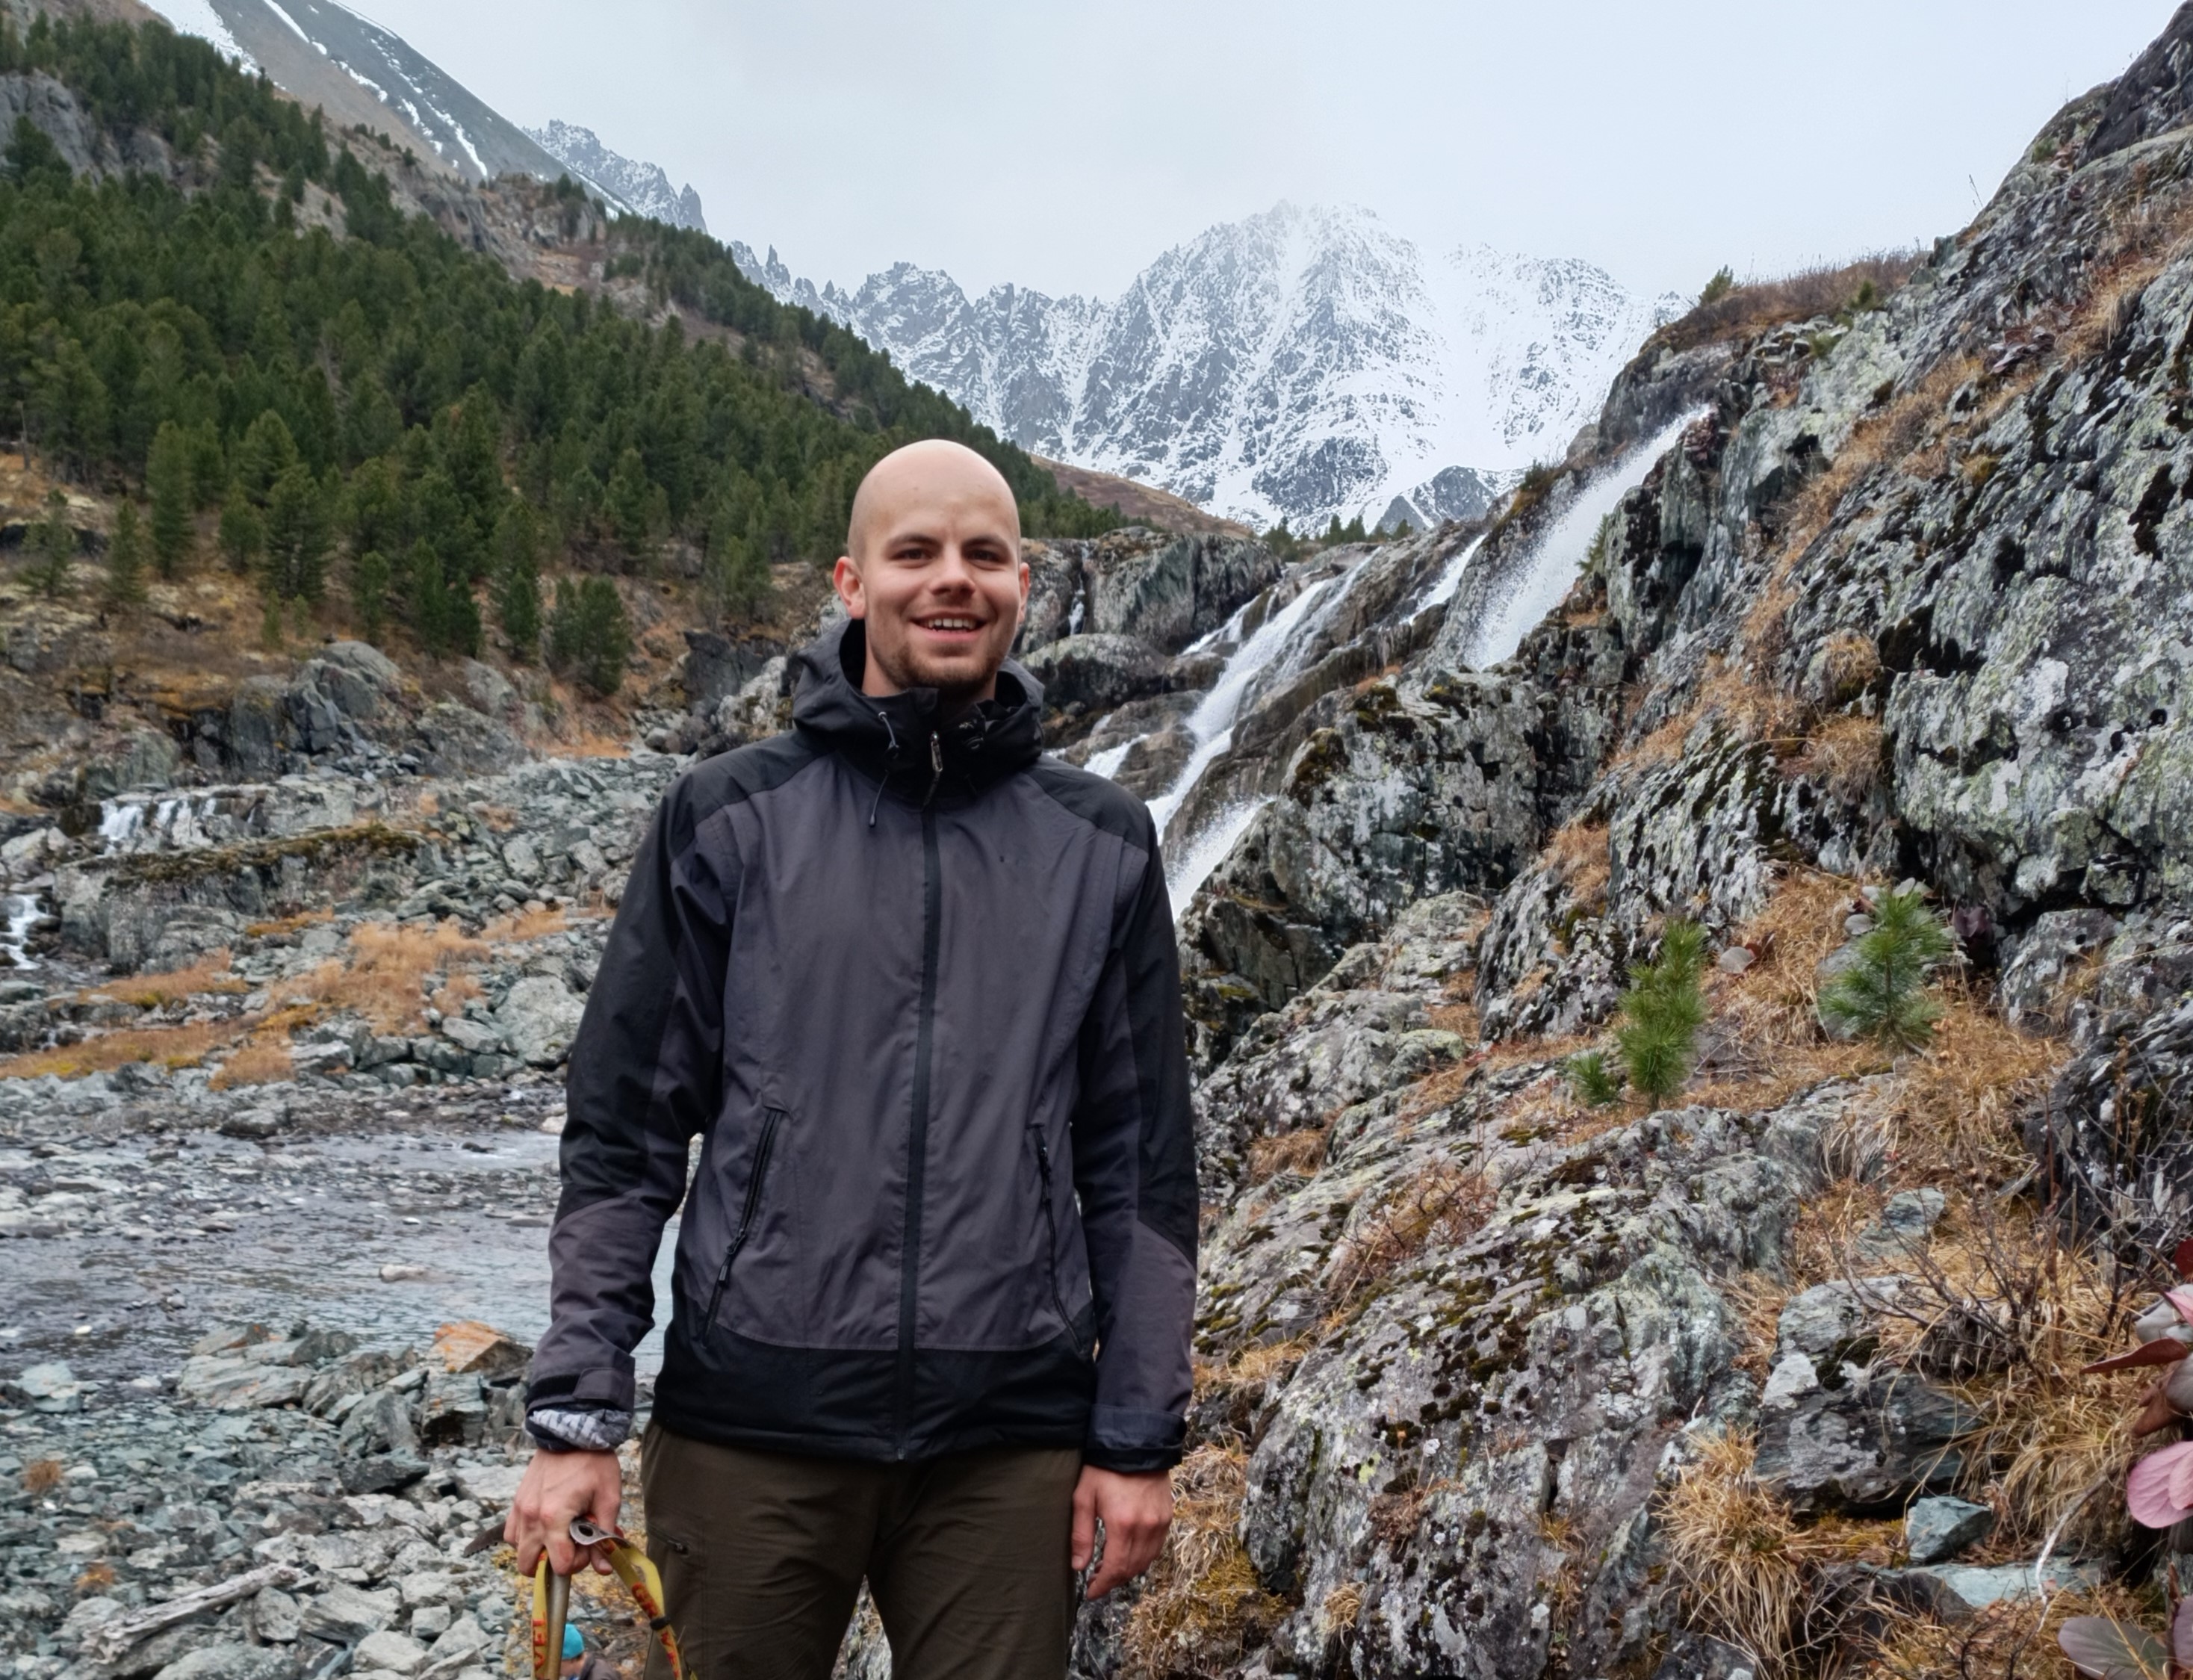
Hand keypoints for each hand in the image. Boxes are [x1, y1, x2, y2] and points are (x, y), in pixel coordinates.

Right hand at [506, 1448, 620, 1576]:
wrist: (572, 1431)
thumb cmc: (593, 1462)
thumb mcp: (608, 1499)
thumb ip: (604, 1536)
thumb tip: (603, 1569)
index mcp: (554, 1518)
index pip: (560, 1565)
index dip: (577, 1562)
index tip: (588, 1545)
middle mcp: (531, 1517)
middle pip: (529, 1566)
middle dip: (551, 1565)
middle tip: (571, 1546)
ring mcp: (520, 1509)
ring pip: (518, 1550)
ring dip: (537, 1551)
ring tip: (559, 1535)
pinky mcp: (516, 1501)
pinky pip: (511, 1533)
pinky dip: (524, 1538)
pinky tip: (544, 1527)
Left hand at [1071, 1465, 1172, 1598]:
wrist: (1135, 1441)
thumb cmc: (1104, 1467)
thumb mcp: (1084, 1497)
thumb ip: (1081, 1534)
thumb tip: (1079, 1566)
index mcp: (1122, 1524)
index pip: (1115, 1569)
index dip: (1102, 1586)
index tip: (1090, 1592)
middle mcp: (1145, 1527)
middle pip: (1131, 1569)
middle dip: (1112, 1580)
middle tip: (1096, 1580)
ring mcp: (1160, 1523)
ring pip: (1145, 1561)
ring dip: (1127, 1571)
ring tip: (1108, 1568)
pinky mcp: (1167, 1516)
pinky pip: (1156, 1548)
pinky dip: (1142, 1557)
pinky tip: (1127, 1553)